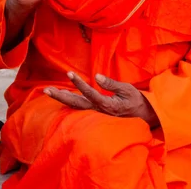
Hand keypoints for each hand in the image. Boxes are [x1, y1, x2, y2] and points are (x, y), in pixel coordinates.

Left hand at [43, 72, 159, 127]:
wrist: (144, 116)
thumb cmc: (136, 100)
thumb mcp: (127, 89)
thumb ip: (111, 84)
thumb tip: (96, 76)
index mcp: (107, 105)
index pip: (89, 93)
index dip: (78, 83)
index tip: (69, 73)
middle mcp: (99, 111)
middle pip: (76, 103)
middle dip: (61, 96)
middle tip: (46, 90)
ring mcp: (97, 113)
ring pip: (76, 107)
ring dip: (62, 99)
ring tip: (49, 91)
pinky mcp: (96, 113)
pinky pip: (80, 109)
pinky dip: (69, 103)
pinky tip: (61, 97)